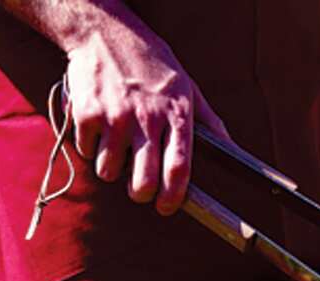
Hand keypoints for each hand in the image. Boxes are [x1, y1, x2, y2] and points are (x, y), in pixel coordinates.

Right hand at [65, 27, 228, 214]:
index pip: (180, 167)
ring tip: (118, 149)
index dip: (174, 195)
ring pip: (109, 171)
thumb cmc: (154, 65)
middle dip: (141, 193)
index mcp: (176, 116)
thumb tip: (232, 149)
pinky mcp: (86, 113)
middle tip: (140, 190)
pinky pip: (86, 150)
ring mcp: (115, 117)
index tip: (168, 207)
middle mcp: (146, 119)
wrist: (106, 34)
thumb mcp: (189, 89)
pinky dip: (90, 147)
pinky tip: (99, 128)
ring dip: (111, 169)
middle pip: (144, 180)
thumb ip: (209, 122)